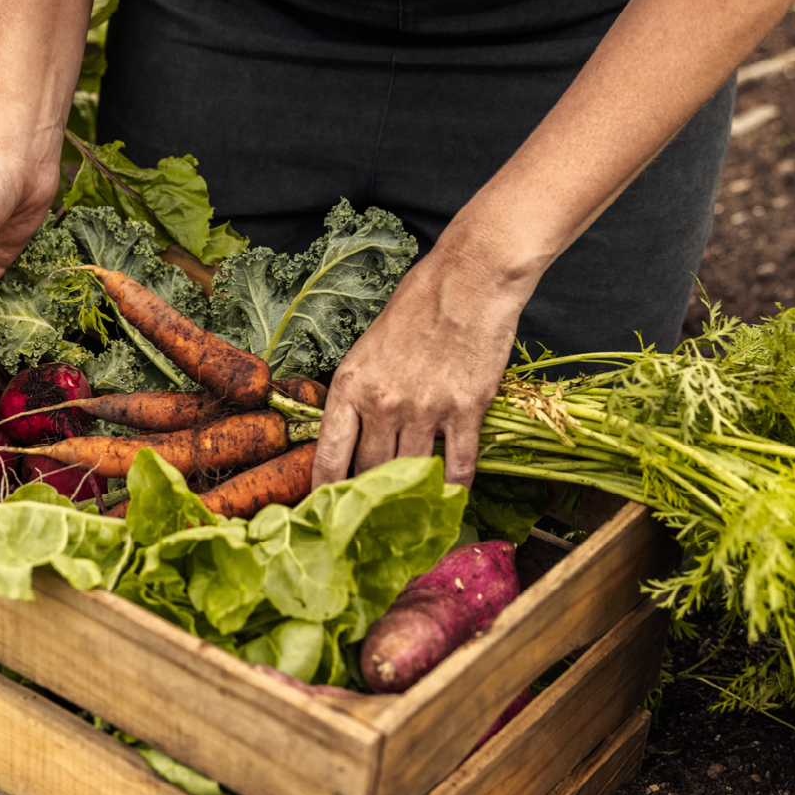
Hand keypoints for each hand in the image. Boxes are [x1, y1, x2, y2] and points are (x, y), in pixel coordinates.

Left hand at [310, 239, 531, 489]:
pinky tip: (450, 498)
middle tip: (373, 512)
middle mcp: (383, 403)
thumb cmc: (418, 303)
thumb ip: (359, 390)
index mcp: (350, 385)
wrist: (469, 281)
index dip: (326, 492)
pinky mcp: (465, 411)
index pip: (329, 457)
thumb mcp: (369, 346)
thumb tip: (353, 431)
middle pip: (369, 471)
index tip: (328, 508)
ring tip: (411, 510)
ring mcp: (425, 410)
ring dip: (410, 493)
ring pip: (410, 473)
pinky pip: (457, 466)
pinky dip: (453, 488)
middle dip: (370, 494)